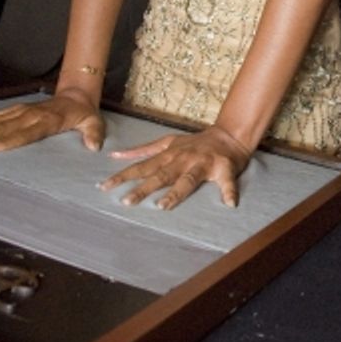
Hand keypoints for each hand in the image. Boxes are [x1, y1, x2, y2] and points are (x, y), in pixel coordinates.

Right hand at [0, 89, 104, 153]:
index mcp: (45, 121)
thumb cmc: (83, 113)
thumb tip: (94, 147)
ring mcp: (18, 111)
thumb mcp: (94, 122)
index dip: (6, 142)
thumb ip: (94, 134)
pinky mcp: (12, 110)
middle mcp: (27, 115)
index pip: (23, 134)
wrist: (76, 93)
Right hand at [99, 124, 252, 209]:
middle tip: (126, 201)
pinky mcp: (168, 142)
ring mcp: (173, 150)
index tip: (160, 207)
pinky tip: (114, 157)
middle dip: (143, 189)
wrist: (227, 135)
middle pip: (160, 175)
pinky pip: (147, 147)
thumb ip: (229, 188)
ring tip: (108, 184)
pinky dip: (131, 152)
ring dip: (127, 174)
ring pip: (147, 163)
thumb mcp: (232, 172)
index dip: (173, 195)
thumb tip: (231, 204)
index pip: (184, 183)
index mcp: (198, 167)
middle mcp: (182, 158)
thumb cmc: (228, 159)